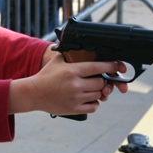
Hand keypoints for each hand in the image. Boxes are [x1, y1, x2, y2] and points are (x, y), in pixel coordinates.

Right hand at [9, 55, 127, 115]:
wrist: (33, 93)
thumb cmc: (46, 76)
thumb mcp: (58, 60)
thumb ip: (70, 53)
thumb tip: (82, 44)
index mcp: (73, 70)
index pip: (98, 67)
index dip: (111, 66)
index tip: (119, 66)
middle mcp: (76, 84)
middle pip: (101, 82)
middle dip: (102, 81)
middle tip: (98, 79)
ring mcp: (75, 98)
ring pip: (98, 95)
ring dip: (98, 92)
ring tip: (91, 89)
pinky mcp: (74, 109)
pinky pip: (93, 106)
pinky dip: (94, 103)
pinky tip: (88, 99)